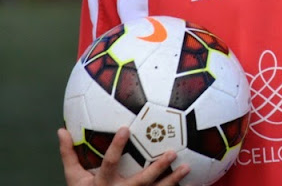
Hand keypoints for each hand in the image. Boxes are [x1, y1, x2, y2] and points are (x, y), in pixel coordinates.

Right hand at [58, 127, 189, 185]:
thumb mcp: (74, 178)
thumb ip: (69, 155)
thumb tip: (60, 130)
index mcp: (103, 183)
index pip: (110, 164)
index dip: (117, 147)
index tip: (126, 128)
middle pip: (141, 181)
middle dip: (157, 168)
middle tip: (172, 152)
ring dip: (173, 181)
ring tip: (188, 167)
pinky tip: (195, 184)